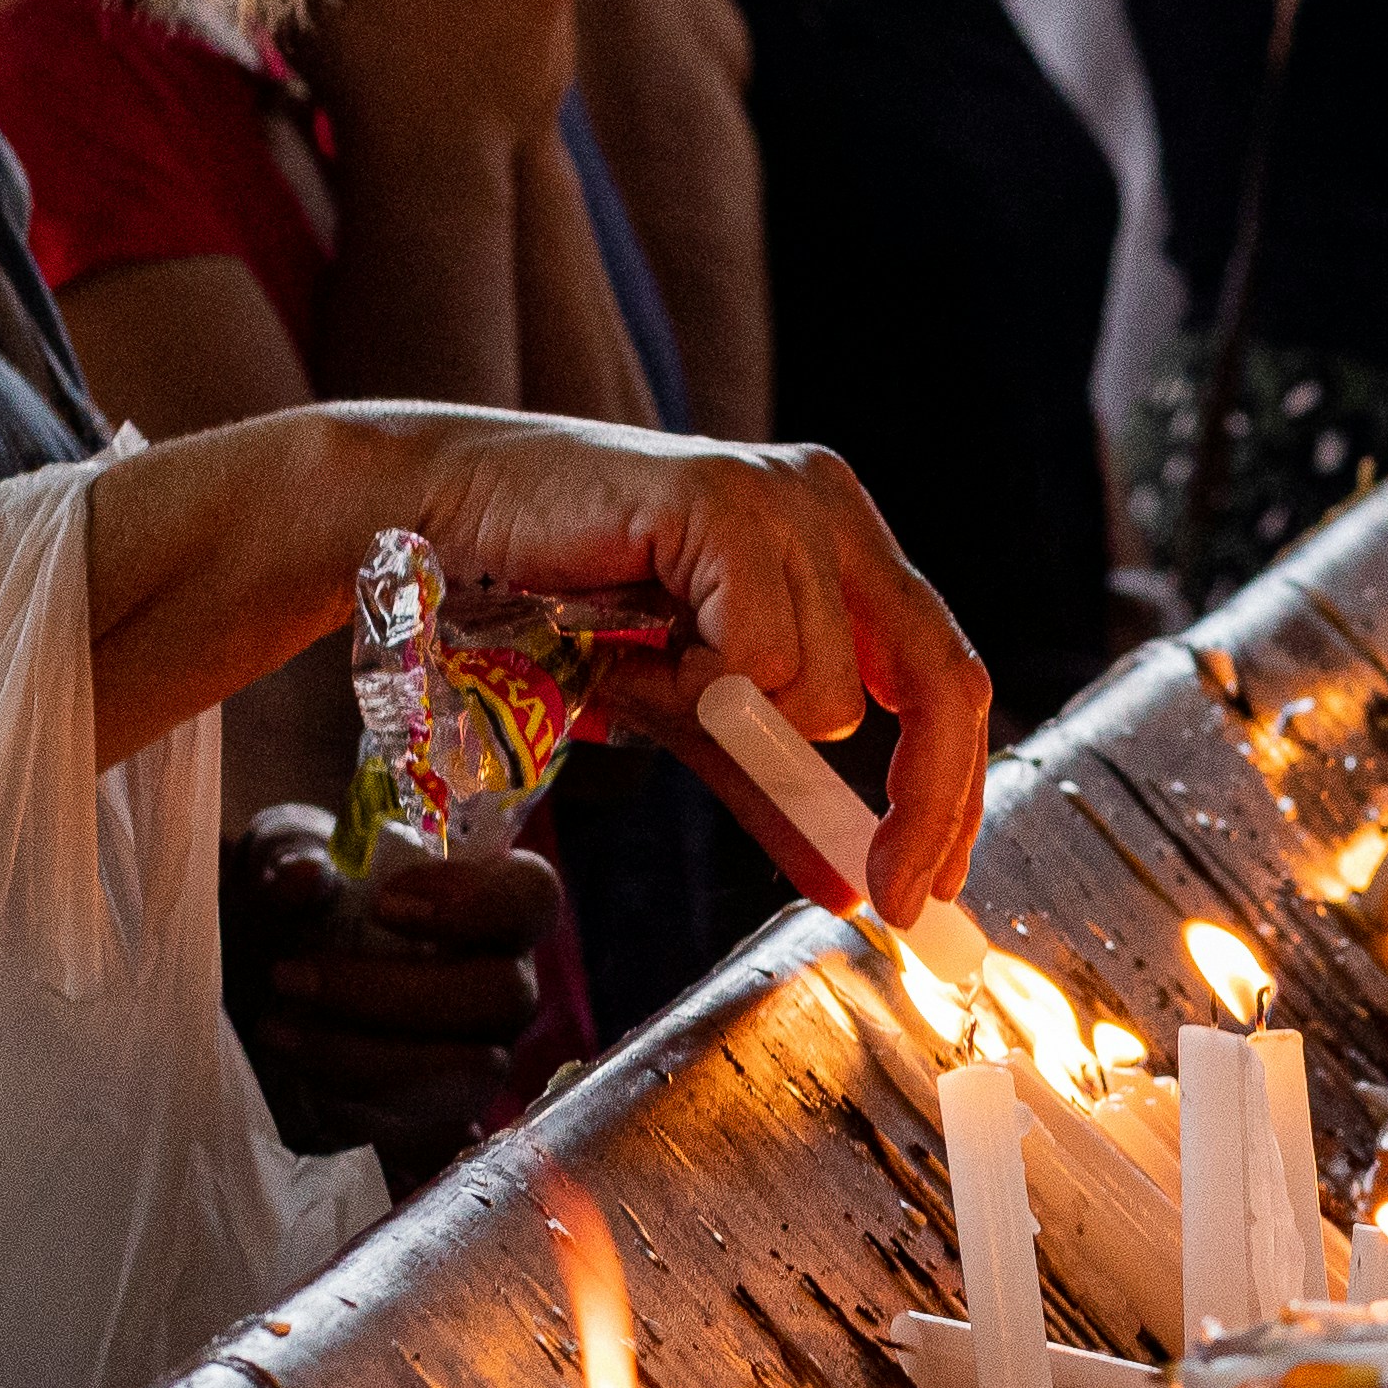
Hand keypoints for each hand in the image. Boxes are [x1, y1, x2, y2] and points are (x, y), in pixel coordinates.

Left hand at [222, 806, 557, 1190]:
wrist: (257, 991)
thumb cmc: (291, 908)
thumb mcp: (275, 865)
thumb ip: (288, 859)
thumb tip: (306, 878)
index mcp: (485, 908)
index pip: (532, 895)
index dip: (476, 903)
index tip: (383, 905)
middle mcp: (502, 983)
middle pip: (504, 994)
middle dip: (392, 992)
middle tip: (289, 975)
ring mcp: (481, 1055)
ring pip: (471, 1071)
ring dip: (365, 1057)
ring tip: (276, 1030)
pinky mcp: (440, 1118)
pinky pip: (427, 1131)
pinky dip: (352, 1105)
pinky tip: (294, 1077)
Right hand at [402, 419, 991, 923]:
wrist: (432, 521)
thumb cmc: (560, 604)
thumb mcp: (696, 715)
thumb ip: (779, 786)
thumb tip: (853, 887)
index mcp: (847, 544)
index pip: (947, 675)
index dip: (954, 789)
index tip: (930, 888)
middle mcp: (834, 507)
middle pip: (941, 680)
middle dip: (922, 804)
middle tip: (879, 891)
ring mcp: (788, 496)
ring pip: (827, 689)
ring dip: (725, 720)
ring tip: (644, 669)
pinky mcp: (728, 499)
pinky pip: (758, 657)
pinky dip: (688, 685)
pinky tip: (626, 645)